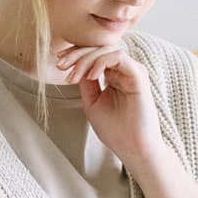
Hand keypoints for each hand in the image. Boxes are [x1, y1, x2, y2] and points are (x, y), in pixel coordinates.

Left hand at [55, 43, 162, 161]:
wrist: (132, 148)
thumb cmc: (115, 130)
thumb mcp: (92, 103)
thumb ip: (86, 83)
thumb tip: (75, 65)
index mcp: (114, 76)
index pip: (95, 55)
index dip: (75, 55)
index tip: (59, 63)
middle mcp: (124, 71)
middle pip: (99, 49)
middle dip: (76, 54)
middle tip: (61, 65)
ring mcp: (132, 72)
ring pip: (107, 50)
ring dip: (85, 59)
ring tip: (73, 76)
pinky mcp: (138, 76)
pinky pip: (118, 57)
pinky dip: (101, 62)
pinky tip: (90, 76)